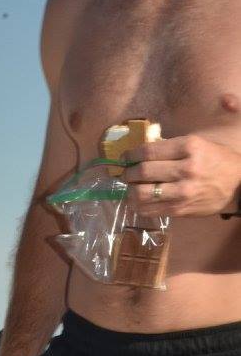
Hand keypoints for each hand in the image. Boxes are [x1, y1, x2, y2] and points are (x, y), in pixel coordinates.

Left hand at [126, 135, 240, 216]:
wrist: (236, 184)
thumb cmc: (215, 160)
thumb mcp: (198, 144)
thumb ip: (172, 148)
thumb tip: (143, 153)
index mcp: (189, 147)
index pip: (150, 151)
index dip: (131, 154)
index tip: (125, 157)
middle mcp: (185, 169)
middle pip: (143, 172)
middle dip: (128, 173)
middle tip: (126, 174)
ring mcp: (181, 192)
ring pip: (142, 194)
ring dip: (130, 191)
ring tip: (130, 188)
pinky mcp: (179, 209)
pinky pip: (150, 210)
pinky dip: (137, 206)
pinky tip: (136, 201)